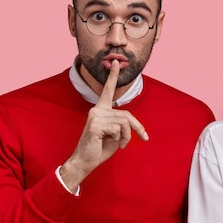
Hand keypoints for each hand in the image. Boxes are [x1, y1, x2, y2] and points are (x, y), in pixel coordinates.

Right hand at [60, 60, 148, 190]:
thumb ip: (123, 125)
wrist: (85, 162)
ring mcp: (95, 116)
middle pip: (127, 114)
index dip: (113, 76)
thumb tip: (133, 125)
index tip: (116, 61)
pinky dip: (119, 139)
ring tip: (120, 144)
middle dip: (137, 129)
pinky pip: (118, 129)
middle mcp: (97, 110)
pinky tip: (107, 142)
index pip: (108, 91)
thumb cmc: (100, 149)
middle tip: (138, 140)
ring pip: (124, 122)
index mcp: (100, 110)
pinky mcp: (96, 124)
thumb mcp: (116, 135)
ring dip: (127, 137)